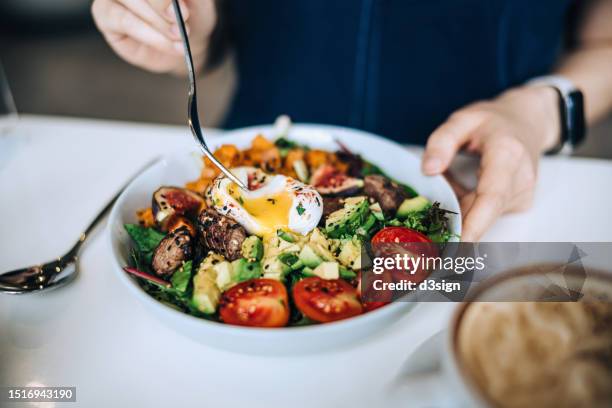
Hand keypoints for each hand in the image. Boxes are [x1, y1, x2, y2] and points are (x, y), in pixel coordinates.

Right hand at [92, 0, 215, 73]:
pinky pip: (123, 21)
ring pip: (128, 0)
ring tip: (178, 37)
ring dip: (157, 23)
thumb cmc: (191, 16)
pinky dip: (150, 35)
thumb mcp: (198, 1)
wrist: (186, 43)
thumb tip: (177, 0)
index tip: (184, 11)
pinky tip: (169, 45)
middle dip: (161, 5)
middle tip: (180, 25)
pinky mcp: (105, 15)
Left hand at [421, 86, 560, 240]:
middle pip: (484, 213)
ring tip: (448, 186)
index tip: (457, 245)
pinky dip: (467, 208)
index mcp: (507, 155)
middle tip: (426, 234)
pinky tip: (460, 192)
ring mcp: (523, 195)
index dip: (474, 225)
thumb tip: (428, 171)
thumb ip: (442, 141)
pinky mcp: (519, 204)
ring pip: (482, 216)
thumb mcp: (462, 120)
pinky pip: (485, 214)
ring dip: (458, 210)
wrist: (527, 122)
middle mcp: (521, 180)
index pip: (491, 197)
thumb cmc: (492, 121)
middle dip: (455, 223)